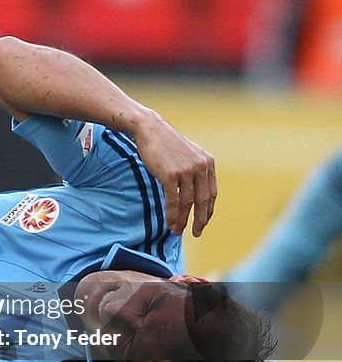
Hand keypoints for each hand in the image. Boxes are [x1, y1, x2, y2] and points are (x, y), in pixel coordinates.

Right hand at [133, 114, 216, 236]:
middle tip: (196, 232)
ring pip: (188, 202)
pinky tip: (170, 222)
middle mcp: (200, 167)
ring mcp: (186, 171)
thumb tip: (194, 191)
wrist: (149, 129)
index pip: (212, 193)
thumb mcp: (187, 155)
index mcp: (207, 162)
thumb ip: (194, 170)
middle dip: (199, 220)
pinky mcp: (171, 175)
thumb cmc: (164, 143)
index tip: (202, 222)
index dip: (208, 210)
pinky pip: (174, 200)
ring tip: (177, 231)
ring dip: (183, 220)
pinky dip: (172, 214)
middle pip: (203, 200)